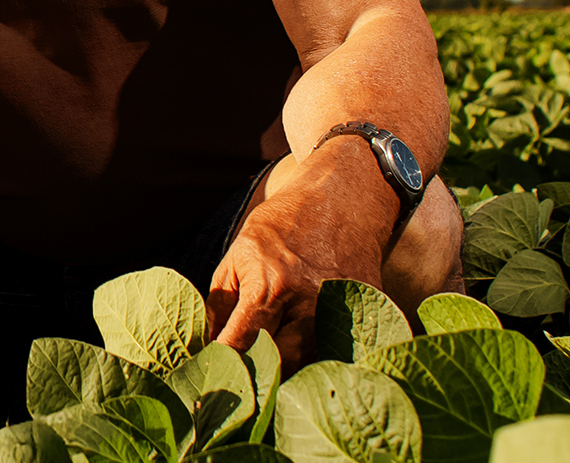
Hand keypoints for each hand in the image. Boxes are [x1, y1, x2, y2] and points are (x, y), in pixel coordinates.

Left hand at [206, 138, 395, 365]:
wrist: (342, 198)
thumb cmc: (284, 223)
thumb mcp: (238, 254)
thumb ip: (221, 302)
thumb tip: (206, 341)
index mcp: (270, 286)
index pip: (240, 343)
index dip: (222, 361)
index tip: (210, 371)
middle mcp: (307, 304)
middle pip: (277, 363)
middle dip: (256, 369)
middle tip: (239, 370)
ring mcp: (338, 312)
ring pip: (308, 363)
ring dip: (288, 366)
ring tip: (269, 359)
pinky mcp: (362, 314)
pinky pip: (337, 350)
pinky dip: (318, 354)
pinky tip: (303, 346)